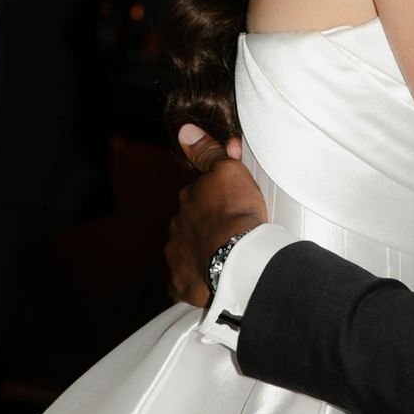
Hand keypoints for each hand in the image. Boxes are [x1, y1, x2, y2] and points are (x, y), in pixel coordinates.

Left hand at [165, 125, 267, 306]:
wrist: (236, 257)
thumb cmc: (236, 213)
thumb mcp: (228, 171)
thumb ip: (207, 152)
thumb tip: (186, 131)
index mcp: (187, 200)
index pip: (196, 194)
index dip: (212, 196)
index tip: (228, 202)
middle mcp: (177, 226)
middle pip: (189, 222)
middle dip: (203, 224)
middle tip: (228, 229)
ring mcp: (177, 256)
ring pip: (186, 249)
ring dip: (199, 249)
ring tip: (222, 255)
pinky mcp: (181, 282)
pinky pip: (183, 279)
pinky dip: (193, 278)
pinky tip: (207, 278)